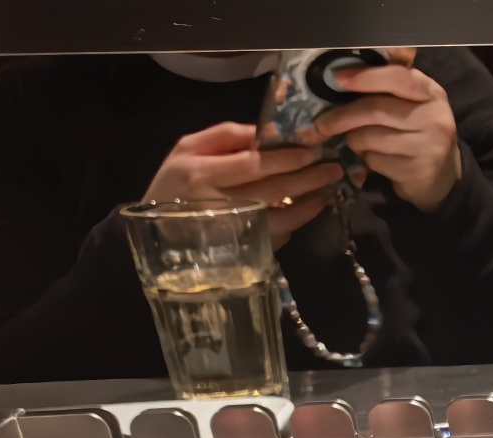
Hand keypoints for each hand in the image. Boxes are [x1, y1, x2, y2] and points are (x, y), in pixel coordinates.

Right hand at [144, 122, 344, 245]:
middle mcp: (219, 204)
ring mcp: (233, 231)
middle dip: (308, 179)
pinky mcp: (243, 251)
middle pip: (273, 190)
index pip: (253, 164)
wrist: (158, 232)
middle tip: (334, 169)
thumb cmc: (175, 182)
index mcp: (202, 173)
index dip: (286, 158)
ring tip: (329, 192)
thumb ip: (225, 136)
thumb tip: (265, 131)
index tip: (312, 151)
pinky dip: (296, 223)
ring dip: (310, 206)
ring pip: (281, 219)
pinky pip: (278, 237)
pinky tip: (310, 210)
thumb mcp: (187, 148)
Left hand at [304, 48, 461, 213]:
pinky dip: (367, 160)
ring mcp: (429, 147)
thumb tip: (343, 73)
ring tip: (359, 142)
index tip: (337, 79)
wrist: (442, 176)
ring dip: (355, 141)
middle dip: (342, 116)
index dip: (364, 77)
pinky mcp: (417, 171)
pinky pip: (375, 161)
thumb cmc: (417, 131)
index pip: (397, 77)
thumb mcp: (412, 103)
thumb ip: (388, 83)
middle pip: (375, 110)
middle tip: (322, 124)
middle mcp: (435, 118)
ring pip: (370, 137)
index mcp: (432, 93)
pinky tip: (376, 159)